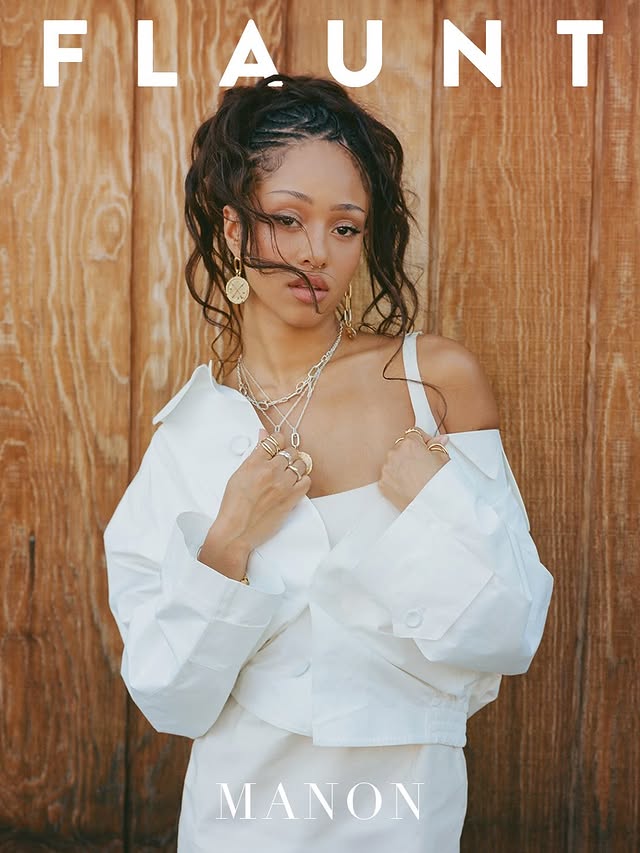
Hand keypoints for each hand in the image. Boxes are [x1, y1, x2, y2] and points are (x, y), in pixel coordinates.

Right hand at [211, 428, 310, 553]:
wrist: (237, 530)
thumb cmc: (234, 506)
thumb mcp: (239, 474)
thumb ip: (254, 454)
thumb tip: (263, 436)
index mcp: (254, 462)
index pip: (274, 439)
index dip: (278, 441)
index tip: (279, 446)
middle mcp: (269, 471)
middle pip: (290, 451)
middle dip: (288, 455)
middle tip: (283, 463)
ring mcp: (282, 484)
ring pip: (300, 464)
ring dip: (296, 467)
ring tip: (289, 475)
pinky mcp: (291, 498)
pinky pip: (306, 481)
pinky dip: (303, 480)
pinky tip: (294, 485)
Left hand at [378, 428, 449, 512]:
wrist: (433, 507)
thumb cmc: (439, 484)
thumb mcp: (444, 459)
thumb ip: (438, 445)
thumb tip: (440, 439)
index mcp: (410, 444)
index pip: (413, 434)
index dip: (422, 442)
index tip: (426, 448)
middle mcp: (395, 454)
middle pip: (401, 447)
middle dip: (411, 454)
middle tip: (423, 466)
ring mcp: (386, 469)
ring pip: (393, 462)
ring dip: (402, 466)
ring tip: (416, 478)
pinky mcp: (382, 483)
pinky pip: (388, 476)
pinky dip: (396, 479)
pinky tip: (408, 485)